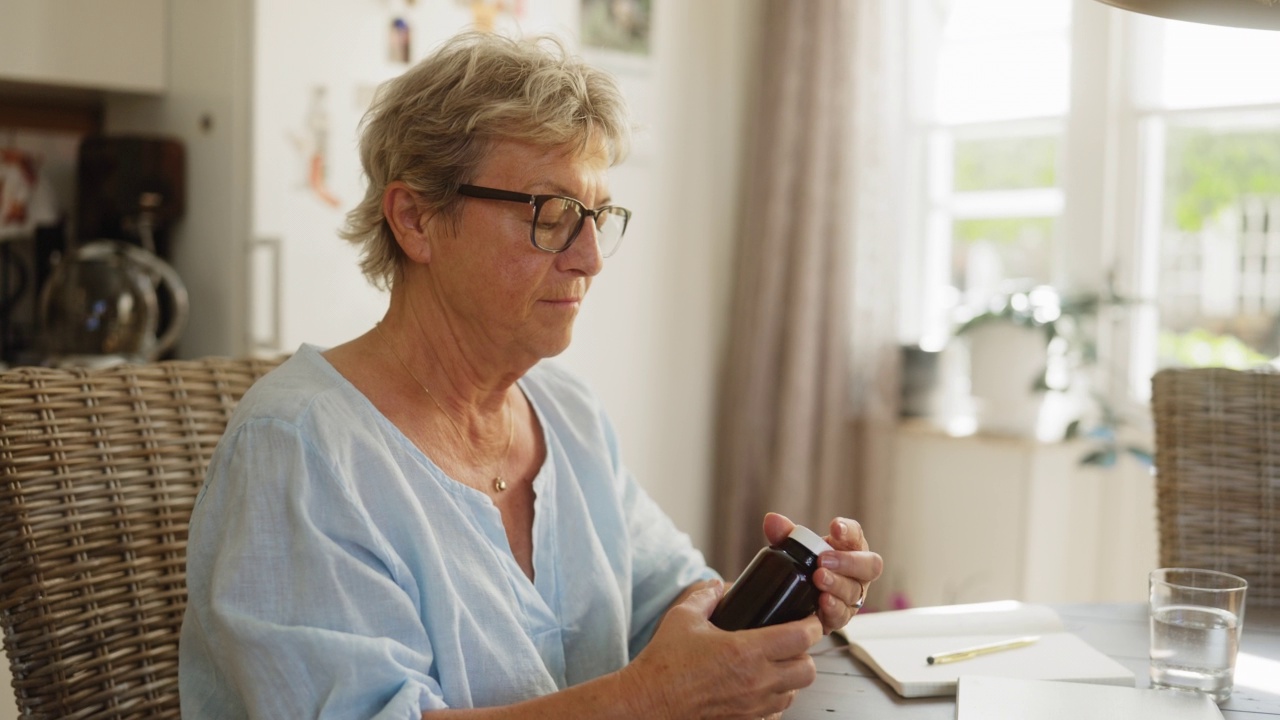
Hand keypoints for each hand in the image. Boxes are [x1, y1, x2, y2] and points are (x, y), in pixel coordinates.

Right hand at [619, 581, 821, 718]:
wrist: (650, 702)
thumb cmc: (663, 665)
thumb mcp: (683, 617)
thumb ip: (705, 596)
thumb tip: (717, 585)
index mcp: (745, 650)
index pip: (801, 637)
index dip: (811, 625)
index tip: (809, 618)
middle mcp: (756, 680)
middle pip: (808, 669)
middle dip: (806, 654)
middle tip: (794, 643)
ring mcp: (752, 705)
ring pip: (795, 693)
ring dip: (792, 678)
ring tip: (777, 665)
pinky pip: (776, 712)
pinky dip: (776, 699)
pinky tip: (760, 687)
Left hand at [763, 513, 882, 634]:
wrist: (797, 600)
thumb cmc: (806, 567)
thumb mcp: (795, 549)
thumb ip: (785, 534)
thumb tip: (772, 520)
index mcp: (849, 550)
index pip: (856, 536)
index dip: (849, 531)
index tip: (834, 527)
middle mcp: (858, 573)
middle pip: (870, 565)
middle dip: (848, 562)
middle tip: (824, 560)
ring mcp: (852, 596)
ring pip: (855, 590)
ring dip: (837, 584)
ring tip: (819, 579)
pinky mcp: (841, 617)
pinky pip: (843, 614)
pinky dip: (834, 607)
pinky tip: (823, 602)